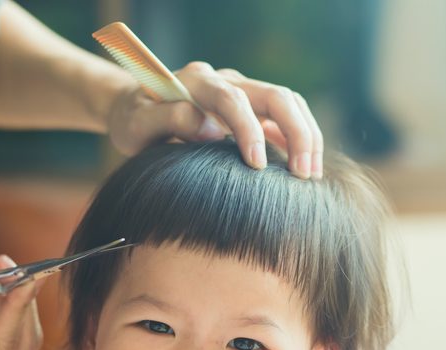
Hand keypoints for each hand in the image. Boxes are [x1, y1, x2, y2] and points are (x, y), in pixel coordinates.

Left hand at [107, 62, 323, 179]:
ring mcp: (242, 90)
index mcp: (197, 81)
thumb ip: (167, 120)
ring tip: (311, 174)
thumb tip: (209, 128)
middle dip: (296, 132)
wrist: (135, 108)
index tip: (258, 166)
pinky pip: (285, 116)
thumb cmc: (134, 121)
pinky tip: (305, 168)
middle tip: (303, 173)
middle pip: (275, 95)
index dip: (249, 131)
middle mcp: (225, 79)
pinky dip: (300, 138)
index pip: (233, 99)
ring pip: (289, 102)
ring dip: (306, 135)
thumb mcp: (136, 124)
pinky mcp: (251, 106)